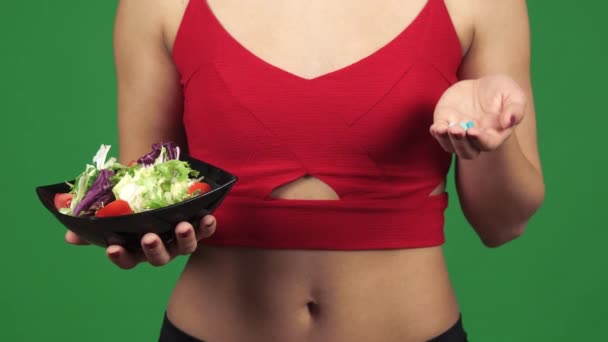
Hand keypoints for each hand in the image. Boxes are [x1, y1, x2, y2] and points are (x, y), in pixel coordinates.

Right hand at [64, 215, 216, 268]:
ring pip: (185, 247)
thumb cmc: (132, 203)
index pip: (126, 260)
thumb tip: (70, 234)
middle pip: (159, 257)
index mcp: (137, 248)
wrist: (157, 186)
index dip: (120, 257)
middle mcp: (160, 247)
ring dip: (185, 238)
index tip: (111, 248)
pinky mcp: (198, 227)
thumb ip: (92, 223)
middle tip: (149, 237)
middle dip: (154, 249)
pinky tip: (207, 216)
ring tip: (183, 225)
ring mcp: (180, 239)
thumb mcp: (111, 210)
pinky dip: (208, 225)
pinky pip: (205, 230)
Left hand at [429, 75, 526, 158]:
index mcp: (494, 134)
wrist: (481, 84)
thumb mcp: (513, 94)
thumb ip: (515, 108)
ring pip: (450, 146)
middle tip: (457, 130)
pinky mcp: (445, 122)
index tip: (473, 131)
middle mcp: (475, 138)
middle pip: (467, 151)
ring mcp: (458, 132)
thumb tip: (509, 121)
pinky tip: (436, 127)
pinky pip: (438, 134)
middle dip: (461, 143)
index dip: (480, 140)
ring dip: (446, 140)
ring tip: (444, 129)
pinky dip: (436, 132)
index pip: (487, 144)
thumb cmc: (501, 91)